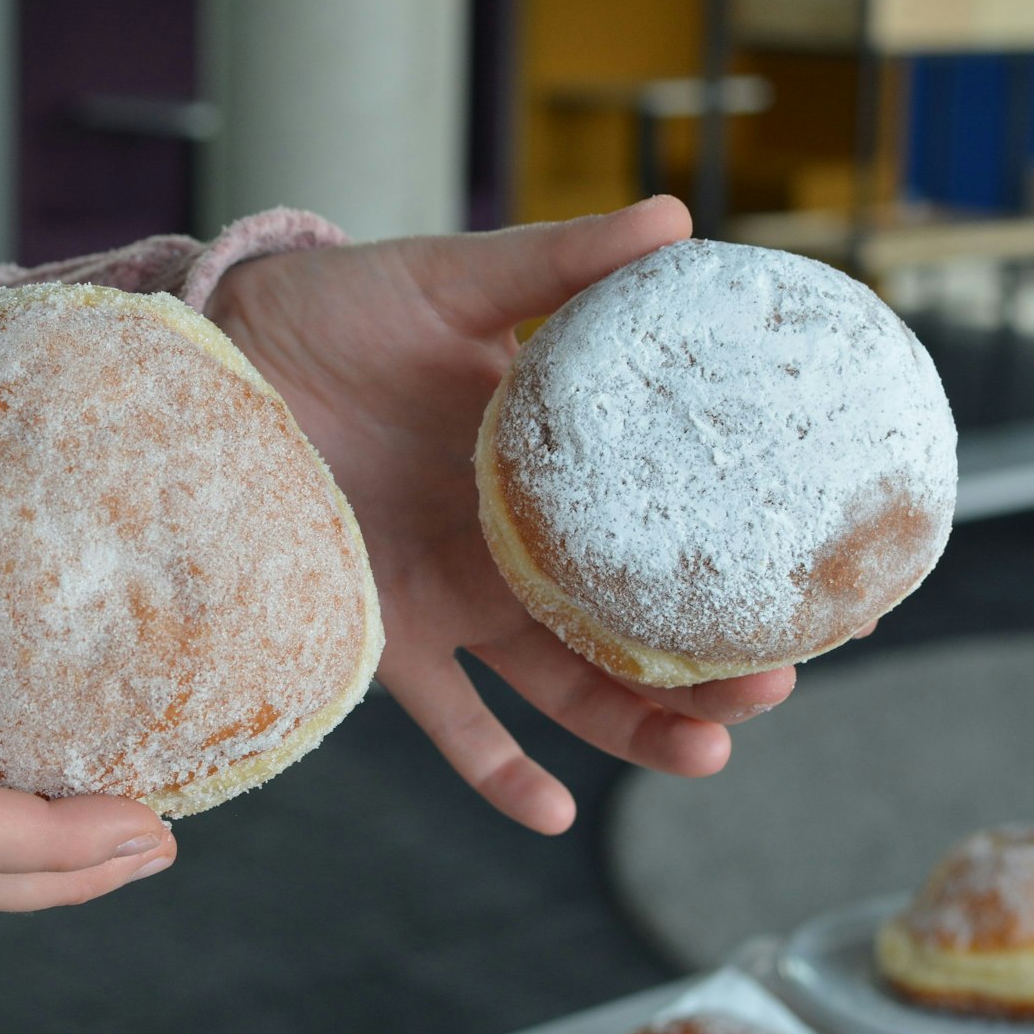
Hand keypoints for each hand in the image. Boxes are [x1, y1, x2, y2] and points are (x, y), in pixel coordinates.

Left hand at [205, 197, 799, 834]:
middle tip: (771, 685)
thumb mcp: (456, 282)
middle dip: (704, 670)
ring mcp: (452, 598)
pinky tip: (553, 812)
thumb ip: (556, 265)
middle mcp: (512, 546)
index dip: (727, 565)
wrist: (221, 352)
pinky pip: (449, 719)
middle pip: (627, 628)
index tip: (812, 590)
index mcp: (547, 467)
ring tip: (706, 753)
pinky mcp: (382, 637)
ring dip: (633, 729)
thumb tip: (677, 221)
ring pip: (562, 685)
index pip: (657, 532)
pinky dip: (496, 769)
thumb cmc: (338, 310)